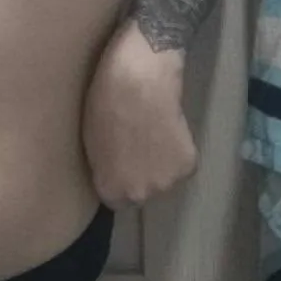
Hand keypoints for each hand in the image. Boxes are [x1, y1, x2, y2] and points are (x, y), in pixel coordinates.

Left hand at [83, 24, 196, 209]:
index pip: (115, 200)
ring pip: (163, 179)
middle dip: (137, 175)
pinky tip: (167, 129)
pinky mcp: (189, 164)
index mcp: (113, 191)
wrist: (139, 81)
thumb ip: (104, 169)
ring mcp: (168, 182)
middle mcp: (142, 194)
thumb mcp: (91, 143)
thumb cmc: (105, 105)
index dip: (116, 180)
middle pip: (141, 192)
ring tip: (152, 135)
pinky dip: (176, 152)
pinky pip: (179, 165)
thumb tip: (111, 175)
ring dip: (159, 165)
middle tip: (135, 145)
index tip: (117, 162)